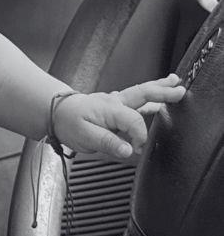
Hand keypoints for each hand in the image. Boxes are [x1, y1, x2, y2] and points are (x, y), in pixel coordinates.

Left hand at [53, 73, 184, 158]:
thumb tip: (128, 150)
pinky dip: (150, 97)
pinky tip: (159, 102)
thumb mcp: (84, 136)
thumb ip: (108, 142)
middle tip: (179, 91)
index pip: (134, 122)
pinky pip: (136, 99)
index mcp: (109, 109)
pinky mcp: (116, 105)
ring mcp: (116, 101)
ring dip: (159, 89)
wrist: (55, 113)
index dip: (139, 137)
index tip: (135, 149)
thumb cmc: (68, 123)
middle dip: (163, 92)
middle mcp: (115, 102)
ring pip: (141, 93)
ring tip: (176, 86)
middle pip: (143, 94)